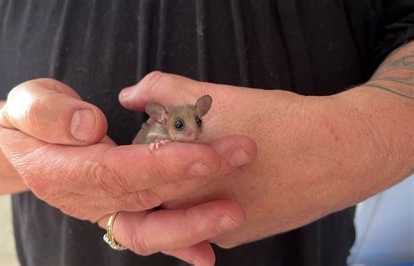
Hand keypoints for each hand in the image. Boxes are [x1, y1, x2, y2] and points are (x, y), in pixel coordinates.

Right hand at [0, 78, 256, 264]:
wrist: (26, 146)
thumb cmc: (31, 117)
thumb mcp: (28, 103)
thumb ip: (51, 115)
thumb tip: (91, 128)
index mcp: (60, 171)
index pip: (117, 169)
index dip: (162, 164)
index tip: (204, 155)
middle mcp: (84, 200)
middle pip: (143, 195)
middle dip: (194, 180)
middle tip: (240, 156)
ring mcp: (103, 211)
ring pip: (148, 228)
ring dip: (193, 223)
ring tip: (234, 213)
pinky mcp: (118, 213)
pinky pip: (148, 234)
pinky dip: (178, 245)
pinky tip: (207, 254)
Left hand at [119, 72, 391, 248]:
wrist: (336, 155)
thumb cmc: (275, 123)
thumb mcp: (215, 98)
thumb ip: (162, 91)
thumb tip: (128, 96)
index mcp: (176, 175)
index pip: (137, 165)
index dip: (147, 143)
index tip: (164, 127)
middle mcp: (188, 209)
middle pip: (157, 189)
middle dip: (164, 166)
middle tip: (189, 142)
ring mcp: (212, 227)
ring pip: (183, 208)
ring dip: (188, 185)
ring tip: (213, 160)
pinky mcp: (237, 236)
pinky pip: (208, 220)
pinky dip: (210, 201)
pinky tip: (232, 180)